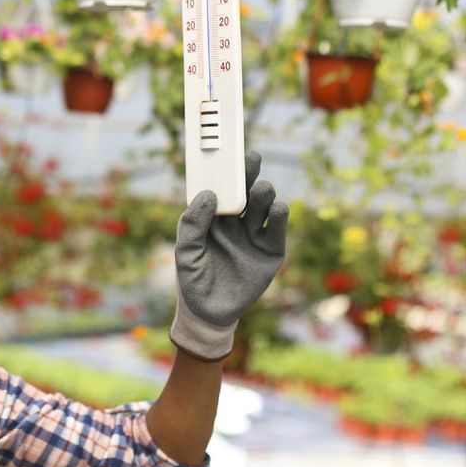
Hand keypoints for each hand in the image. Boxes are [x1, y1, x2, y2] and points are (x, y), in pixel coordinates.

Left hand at [169, 150, 287, 360]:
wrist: (210, 313)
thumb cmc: (192, 280)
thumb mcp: (185, 252)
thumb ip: (193, 224)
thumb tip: (208, 195)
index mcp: (213, 218)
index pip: (222, 188)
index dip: (226, 171)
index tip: (228, 153)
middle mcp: (235, 222)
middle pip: (245, 191)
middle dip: (249, 174)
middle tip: (251, 159)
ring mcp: (254, 235)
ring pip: (262, 206)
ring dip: (263, 194)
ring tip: (260, 191)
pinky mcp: (271, 251)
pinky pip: (278, 229)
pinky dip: (280, 216)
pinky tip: (278, 208)